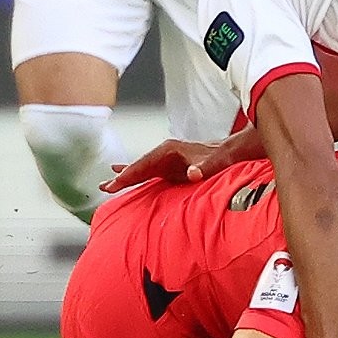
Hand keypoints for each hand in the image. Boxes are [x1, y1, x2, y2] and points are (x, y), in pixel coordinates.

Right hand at [100, 139, 230, 192]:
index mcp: (170, 150)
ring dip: (126, 178)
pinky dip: (137, 177)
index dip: (129, 174)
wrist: (232, 151)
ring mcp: (168, 160)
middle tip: (105, 188)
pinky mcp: (172, 168)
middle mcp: (165, 153)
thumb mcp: (215, 163)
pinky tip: (125, 177)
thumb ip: (204, 168)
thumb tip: (193, 173)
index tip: (115, 184)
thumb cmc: (223, 156)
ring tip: (107, 186)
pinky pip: (150, 174)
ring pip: (142, 170)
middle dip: (123, 177)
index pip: (144, 163)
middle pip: (139, 166)